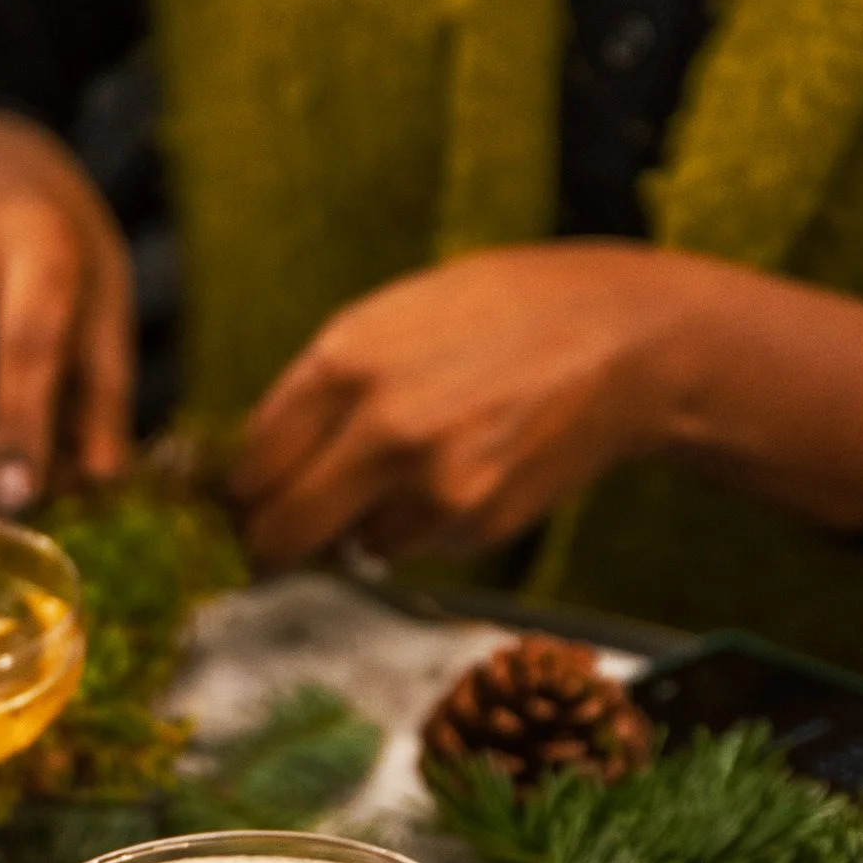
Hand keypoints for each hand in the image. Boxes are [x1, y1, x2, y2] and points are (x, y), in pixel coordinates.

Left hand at [229, 242, 862, 569]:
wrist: (621, 340)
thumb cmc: (500, 314)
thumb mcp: (391, 317)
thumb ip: (320, 387)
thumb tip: (258, 463)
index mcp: (345, 362)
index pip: (249, 466)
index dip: (240, 492)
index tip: (243, 501)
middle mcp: (383, 430)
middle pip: (280, 532)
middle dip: (272, 541)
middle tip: (274, 538)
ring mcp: (433, 487)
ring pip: (351, 546)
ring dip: (358, 530)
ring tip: (406, 473)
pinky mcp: (477, 525)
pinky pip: (414, 548)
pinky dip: (419, 528)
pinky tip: (460, 474)